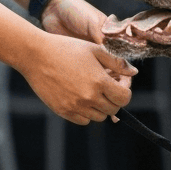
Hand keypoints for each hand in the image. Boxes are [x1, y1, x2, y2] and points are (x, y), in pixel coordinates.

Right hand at [41, 0, 133, 120]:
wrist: (36, 56)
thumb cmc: (66, 48)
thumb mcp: (94, 49)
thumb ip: (116, 62)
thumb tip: (133, 72)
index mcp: (100, 81)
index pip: (124, 98)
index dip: (124, 92)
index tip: (117, 85)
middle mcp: (89, 97)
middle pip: (113, 110)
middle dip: (112, 99)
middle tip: (103, 87)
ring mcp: (76, 106)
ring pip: (99, 117)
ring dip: (99, 107)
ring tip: (90, 91)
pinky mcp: (64, 111)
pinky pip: (83, 120)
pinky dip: (85, 112)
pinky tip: (79, 97)